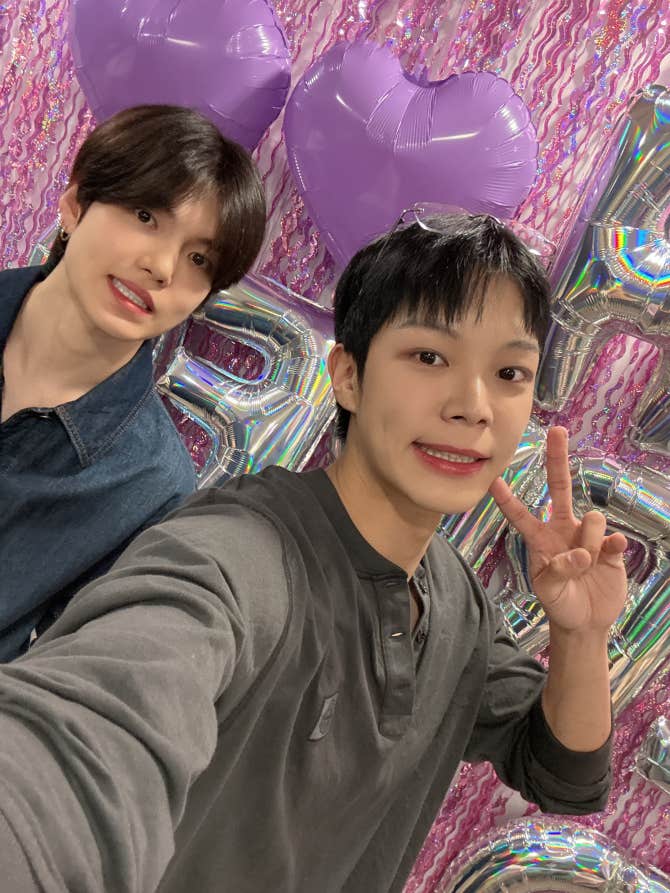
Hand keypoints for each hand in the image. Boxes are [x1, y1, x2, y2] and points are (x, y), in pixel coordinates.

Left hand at [489, 427, 627, 634]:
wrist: (586, 621)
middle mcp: (562, 529)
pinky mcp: (610, 547)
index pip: (520, 514)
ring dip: (589, 544)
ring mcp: (587, 535)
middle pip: (560, 486)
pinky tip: (609, 558)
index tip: (492, 480)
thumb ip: (558, 571)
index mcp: (540, 538)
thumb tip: (580, 554)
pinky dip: (611, 548)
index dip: (507, 499)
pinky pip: (613, 537)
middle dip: (558, 458)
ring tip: (586, 567)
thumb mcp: (548, 591)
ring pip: (592, 518)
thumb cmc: (559, 603)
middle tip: (556, 430)